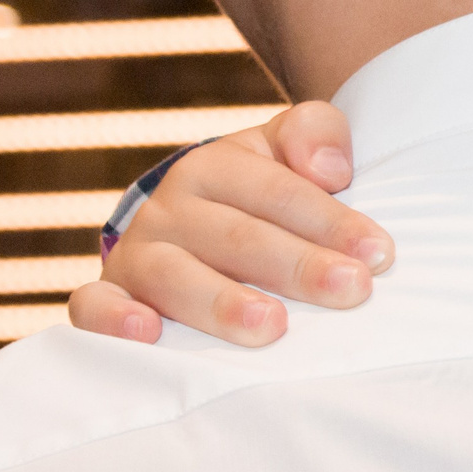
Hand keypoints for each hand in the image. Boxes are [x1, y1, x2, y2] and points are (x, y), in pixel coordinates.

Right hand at [67, 101, 389, 345]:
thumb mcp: (288, 149)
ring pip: (174, 276)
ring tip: (272, 328)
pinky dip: (113, 321)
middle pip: (237, 237)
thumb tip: (330, 169)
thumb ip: (316, 134)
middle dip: (298, 266)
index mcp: (216, 166)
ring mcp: (135, 253)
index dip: (331, 222)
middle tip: (351, 291)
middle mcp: (170, 207)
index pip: (279, 192)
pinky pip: (93, 307)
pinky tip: (148, 337)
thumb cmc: (259, 194)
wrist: (190, 221)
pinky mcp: (110, 294)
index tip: (379, 255)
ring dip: (222, 303)